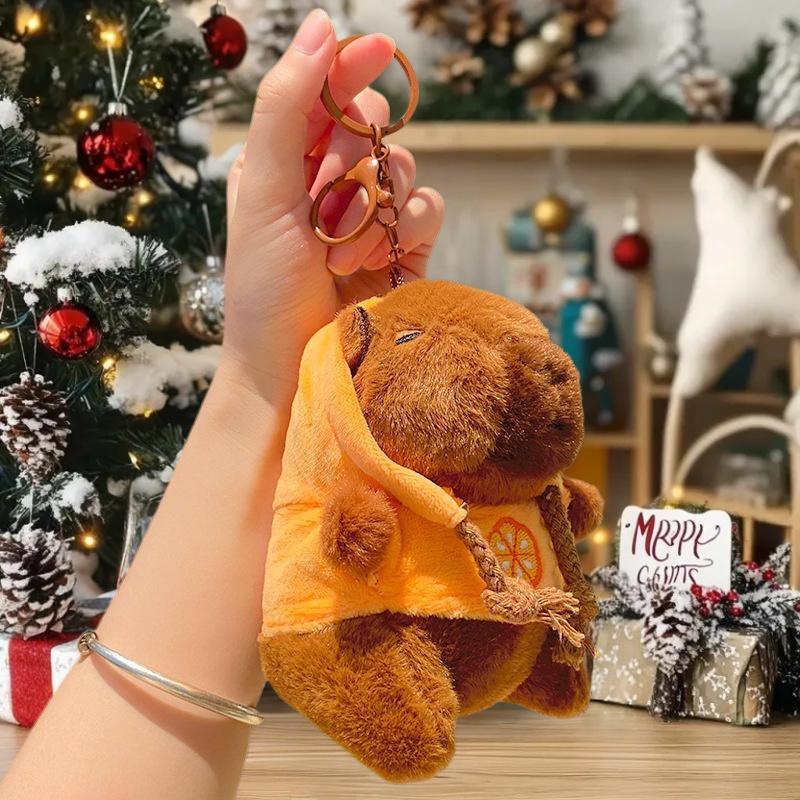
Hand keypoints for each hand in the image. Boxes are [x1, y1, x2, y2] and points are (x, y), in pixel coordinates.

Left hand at [221, 9, 443, 407]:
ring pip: (405, 166)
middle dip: (351, 159)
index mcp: (287, 159)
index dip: (351, 66)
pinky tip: (371, 261)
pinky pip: (429, 209)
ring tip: (336, 250)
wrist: (291, 367)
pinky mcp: (406, 248)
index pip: (328, 93)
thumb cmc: (263, 287)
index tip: (377, 48)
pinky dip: (403, 229)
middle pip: (375, 124)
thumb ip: (286, 107)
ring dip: (370, 206)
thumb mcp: (262, 191)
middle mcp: (332, 180)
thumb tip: (321, 26)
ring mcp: (373, 215)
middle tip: (321, 201)